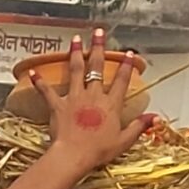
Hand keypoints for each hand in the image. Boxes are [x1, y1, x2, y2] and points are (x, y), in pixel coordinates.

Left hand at [42, 29, 147, 165]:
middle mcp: (93, 96)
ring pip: (75, 71)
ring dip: (75, 53)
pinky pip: (47, 91)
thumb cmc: (99, 150)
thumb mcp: (124, 140)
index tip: (129, 53)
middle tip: (98, 32)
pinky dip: (40, 81)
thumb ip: (139, 127)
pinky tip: (33, 71)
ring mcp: (74, 99)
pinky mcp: (57, 106)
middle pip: (97, 67)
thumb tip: (155, 117)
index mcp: (111, 104)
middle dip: (98, 48)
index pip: (122, 80)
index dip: (126, 66)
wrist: (74, 156)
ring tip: (75, 39)